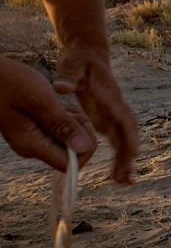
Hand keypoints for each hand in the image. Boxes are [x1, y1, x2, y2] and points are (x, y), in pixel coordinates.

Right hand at [0, 56, 96, 172]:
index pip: (69, 164)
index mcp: (32, 146)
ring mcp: (36, 138)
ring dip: (74, 119)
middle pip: (74, 150)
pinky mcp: (39, 129)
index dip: (83, 147)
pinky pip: (63, 127)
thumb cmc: (9, 83)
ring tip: (57, 103)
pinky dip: (67, 114)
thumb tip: (84, 147)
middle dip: (80, 128)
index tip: (78, 123)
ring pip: (71, 137)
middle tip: (64, 108)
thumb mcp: (40, 101)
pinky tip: (55, 102)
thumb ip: (61, 124)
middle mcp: (34, 147)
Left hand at [50, 41, 137, 183]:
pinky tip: (117, 172)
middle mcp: (115, 108)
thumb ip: (68, 76)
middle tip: (125, 179)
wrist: (89, 54)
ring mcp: (112, 115)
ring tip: (124, 182)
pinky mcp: (107, 119)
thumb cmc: (80, 59)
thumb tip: (61, 88)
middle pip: (128, 135)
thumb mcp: (72, 65)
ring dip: (126, 161)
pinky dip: (119, 157)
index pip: (124, 119)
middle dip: (129, 156)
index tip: (133, 153)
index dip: (129, 136)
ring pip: (124, 140)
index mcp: (110, 98)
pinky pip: (116, 141)